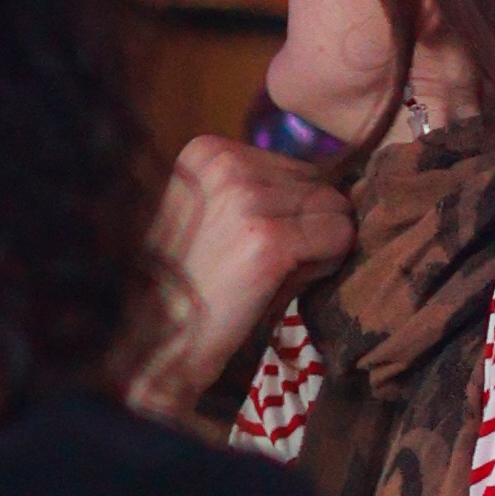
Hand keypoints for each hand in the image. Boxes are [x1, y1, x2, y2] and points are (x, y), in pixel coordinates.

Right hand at [132, 134, 351, 415]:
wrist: (154, 344)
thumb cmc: (194, 284)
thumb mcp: (216, 214)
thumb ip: (262, 187)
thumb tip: (339, 179)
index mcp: (208, 150)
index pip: (299, 167)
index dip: (291, 214)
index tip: (249, 245)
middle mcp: (226, 163)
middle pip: (320, 184)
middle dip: (307, 227)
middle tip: (262, 267)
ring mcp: (246, 199)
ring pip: (336, 208)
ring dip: (316, 249)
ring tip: (267, 276)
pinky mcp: (268, 240)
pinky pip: (340, 236)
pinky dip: (324, 266)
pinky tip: (280, 285)